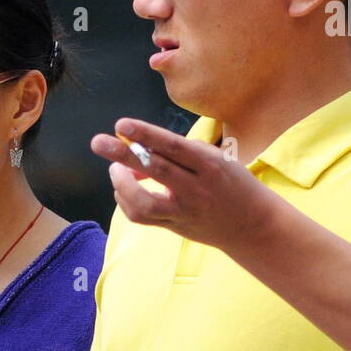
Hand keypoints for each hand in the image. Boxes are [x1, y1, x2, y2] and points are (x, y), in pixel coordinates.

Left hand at [90, 118, 278, 253]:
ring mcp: (184, 211)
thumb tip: (140, 144)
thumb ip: (181, 152)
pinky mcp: (174, 226)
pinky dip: (126, 200)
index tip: (122, 124)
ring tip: (115, 169)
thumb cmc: (231, 183)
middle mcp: (197, 188)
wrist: (253, 225)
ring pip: (144, 202)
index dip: (147, 135)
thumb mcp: (217, 158)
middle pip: (155, 170)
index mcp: (210, 164)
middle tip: (98, 142)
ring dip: (122, 184)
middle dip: (123, 155)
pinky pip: (142, 216)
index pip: (174, 146)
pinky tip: (124, 188)